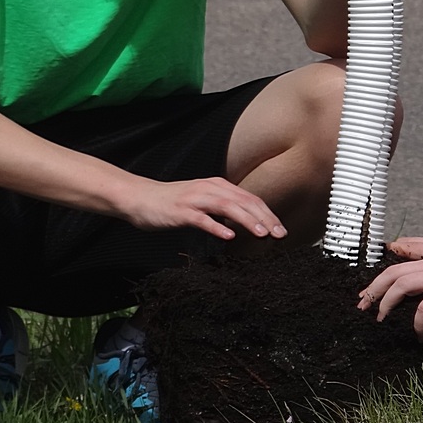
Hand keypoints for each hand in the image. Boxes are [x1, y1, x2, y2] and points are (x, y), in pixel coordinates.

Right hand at [122, 176, 288, 241]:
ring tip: (262, 234)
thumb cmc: (173, 203)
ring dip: (247, 221)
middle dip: (264, 218)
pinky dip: (216, 226)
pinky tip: (229, 236)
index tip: (281, 230)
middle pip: (244, 202)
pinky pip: (202, 219)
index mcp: (218, 186)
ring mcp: (195, 199)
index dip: (268, 214)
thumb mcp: (203, 201)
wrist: (141, 198)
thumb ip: (223, 208)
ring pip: (227, 207)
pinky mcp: (181, 211)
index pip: (250, 199)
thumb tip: (244, 220)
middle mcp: (210, 189)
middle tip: (280, 235)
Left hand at [357, 233, 422, 341]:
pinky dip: (418, 323)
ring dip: (385, 301)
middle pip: (392, 272)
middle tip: (362, 306)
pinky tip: (420, 335)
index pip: (402, 263)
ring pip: (399, 283)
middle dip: (373, 289)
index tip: (368, 291)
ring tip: (380, 318)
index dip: (382, 277)